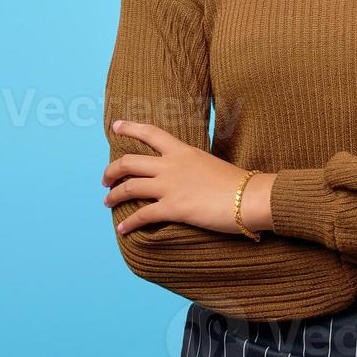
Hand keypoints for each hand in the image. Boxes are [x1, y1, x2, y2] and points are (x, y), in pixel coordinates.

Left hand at [102, 119, 273, 235]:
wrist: (251, 197)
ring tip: (107, 202)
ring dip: (114, 195)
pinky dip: (129, 223)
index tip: (115, 126)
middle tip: (105, 178)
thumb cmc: (239, 184)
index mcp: (182, 151)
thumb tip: (190, 177)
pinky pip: (142, 215)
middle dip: (111, 170)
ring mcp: (170, 186)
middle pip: (129, 162)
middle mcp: (171, 165)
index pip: (151, 133)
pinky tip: (122, 230)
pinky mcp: (173, 208)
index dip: (130, 128)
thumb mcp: (211, 165)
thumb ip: (193, 167)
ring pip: (130, 187)